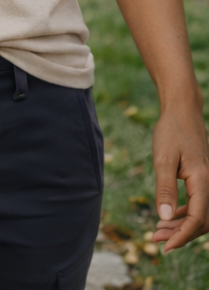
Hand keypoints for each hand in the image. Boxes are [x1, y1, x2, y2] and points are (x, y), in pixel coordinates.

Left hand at [150, 100, 208, 251]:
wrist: (182, 112)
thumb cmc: (171, 132)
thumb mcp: (163, 159)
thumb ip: (165, 188)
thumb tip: (163, 216)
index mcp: (203, 181)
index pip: (197, 219)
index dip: (182, 235)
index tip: (165, 246)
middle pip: (201, 221)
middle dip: (180, 234)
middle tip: (155, 239)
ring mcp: (208, 183)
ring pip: (200, 214)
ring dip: (181, 225)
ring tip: (157, 232)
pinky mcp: (202, 180)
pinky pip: (198, 204)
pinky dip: (184, 214)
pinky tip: (169, 217)